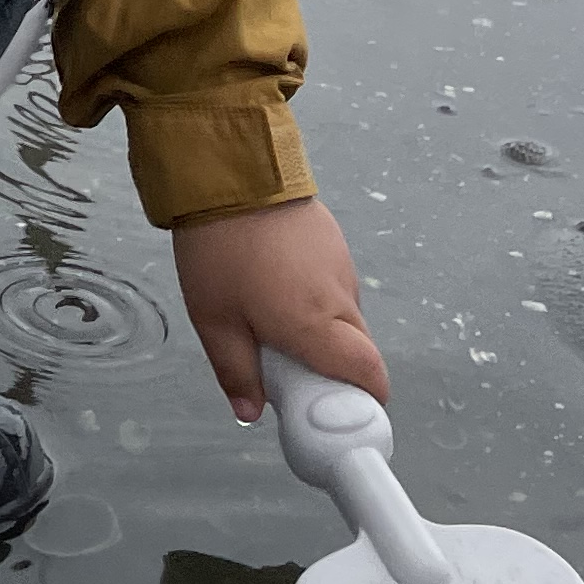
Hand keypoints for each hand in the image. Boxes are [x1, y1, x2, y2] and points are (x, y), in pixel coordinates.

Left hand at [172, 196, 385, 424]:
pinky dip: (319, 297)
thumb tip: (251, 412)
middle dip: (337, 369)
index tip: (337, 411)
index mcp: (316, 326)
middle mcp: (340, 298)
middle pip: (359, 350)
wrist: (230, 171)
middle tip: (294, 371)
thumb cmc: (219, 250)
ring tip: (275, 319)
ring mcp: (342, 265)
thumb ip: (237, 371)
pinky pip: (336, 285)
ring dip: (325, 330)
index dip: (363, 400)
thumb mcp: (214, 320)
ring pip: (347, 316)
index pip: (369, 376)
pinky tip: (278, 283)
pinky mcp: (334, 241)